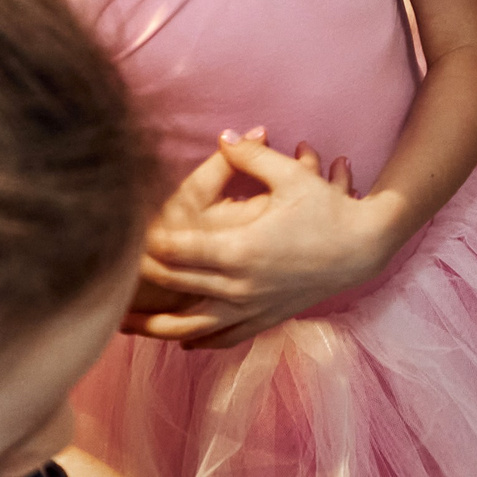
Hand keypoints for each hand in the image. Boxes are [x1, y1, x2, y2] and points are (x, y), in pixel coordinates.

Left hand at [128, 129, 399, 348]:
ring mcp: (253, 306)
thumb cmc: (328, 209)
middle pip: (178, 284)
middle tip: (111, 270)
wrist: (365, 248)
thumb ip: (252, 156)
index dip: (149, 243)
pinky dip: (200, 341)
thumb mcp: (292, 175)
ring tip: (126, 325)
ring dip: (157, 326)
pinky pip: (226, 337)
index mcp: (241, 247)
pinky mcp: (266, 318)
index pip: (180, 249)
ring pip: (193, 324)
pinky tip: (182, 341)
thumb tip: (223, 135)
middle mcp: (241, 283)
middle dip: (143, 277)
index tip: (125, 234)